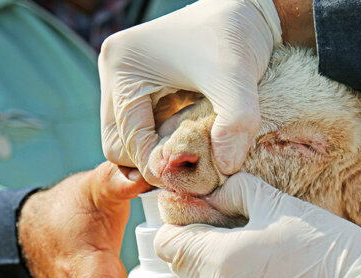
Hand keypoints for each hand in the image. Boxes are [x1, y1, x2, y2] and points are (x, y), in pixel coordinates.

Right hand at [98, 0, 280, 176]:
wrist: (246, 9)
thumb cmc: (236, 36)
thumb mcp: (237, 80)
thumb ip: (235, 124)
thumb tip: (224, 167)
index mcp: (122, 68)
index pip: (126, 144)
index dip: (158, 167)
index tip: (195, 177)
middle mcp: (114, 71)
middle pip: (118, 145)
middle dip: (153, 161)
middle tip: (192, 169)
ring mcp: (125, 77)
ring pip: (129, 138)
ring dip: (158, 151)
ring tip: (194, 156)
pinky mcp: (142, 82)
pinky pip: (143, 125)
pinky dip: (164, 139)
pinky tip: (192, 141)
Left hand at [154, 173, 360, 277]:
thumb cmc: (327, 250)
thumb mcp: (282, 206)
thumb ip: (237, 193)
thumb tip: (213, 190)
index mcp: (219, 261)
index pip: (168, 246)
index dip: (178, 230)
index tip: (197, 223)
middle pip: (194, 271)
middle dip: (211, 254)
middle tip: (244, 239)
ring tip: (275, 267)